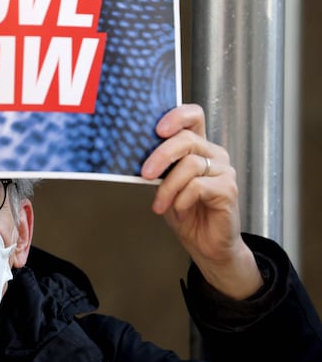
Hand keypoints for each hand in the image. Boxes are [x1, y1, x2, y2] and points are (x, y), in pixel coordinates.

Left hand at [141, 104, 262, 298]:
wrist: (206, 244)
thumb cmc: (185, 212)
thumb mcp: (164, 184)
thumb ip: (158, 166)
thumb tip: (134, 151)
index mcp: (198, 147)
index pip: (193, 116)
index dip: (177, 116)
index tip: (157, 129)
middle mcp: (213, 154)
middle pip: (186, 139)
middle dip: (160, 156)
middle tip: (145, 174)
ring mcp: (224, 171)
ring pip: (189, 165)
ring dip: (168, 187)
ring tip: (160, 205)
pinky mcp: (228, 189)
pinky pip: (198, 186)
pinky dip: (182, 199)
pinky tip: (179, 209)